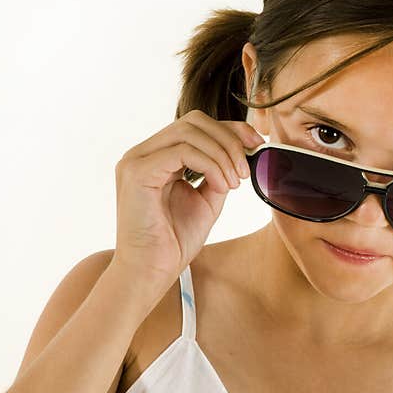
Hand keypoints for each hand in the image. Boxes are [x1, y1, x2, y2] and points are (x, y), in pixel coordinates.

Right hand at [110, 109, 264, 296]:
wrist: (152, 271)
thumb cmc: (174, 240)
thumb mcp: (207, 199)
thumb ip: (219, 171)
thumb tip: (245, 149)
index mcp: (157, 156)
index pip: (196, 125)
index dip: (230, 128)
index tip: (256, 143)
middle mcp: (143, 153)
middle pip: (194, 121)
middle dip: (229, 139)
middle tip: (244, 171)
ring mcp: (136, 160)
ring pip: (189, 132)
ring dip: (222, 155)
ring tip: (234, 184)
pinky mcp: (136, 172)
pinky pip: (183, 152)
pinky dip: (210, 165)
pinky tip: (221, 187)